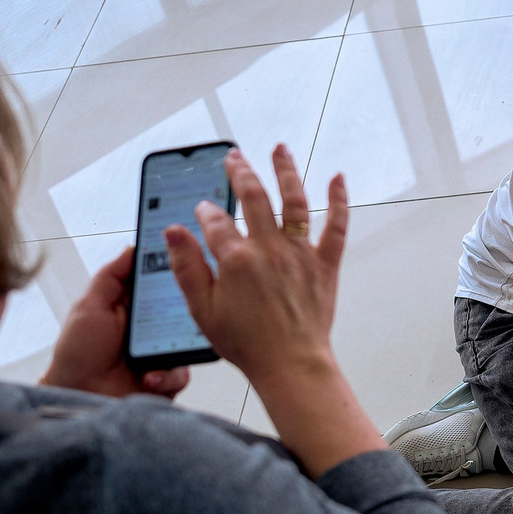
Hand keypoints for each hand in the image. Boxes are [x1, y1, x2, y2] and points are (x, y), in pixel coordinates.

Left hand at [41, 245, 193, 399]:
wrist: (77, 396)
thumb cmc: (77, 354)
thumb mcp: (89, 306)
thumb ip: (111, 276)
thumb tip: (133, 248)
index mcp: (133, 307)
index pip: (158, 281)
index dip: (171, 268)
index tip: (183, 252)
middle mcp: (151, 327)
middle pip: (181, 307)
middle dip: (183, 305)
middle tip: (181, 302)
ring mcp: (161, 352)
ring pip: (188, 339)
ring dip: (174, 344)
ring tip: (155, 350)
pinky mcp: (167, 378)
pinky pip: (182, 372)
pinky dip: (167, 374)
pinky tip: (148, 375)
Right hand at [163, 145, 345, 393]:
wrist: (290, 365)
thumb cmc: (247, 344)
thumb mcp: (203, 310)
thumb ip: (187, 268)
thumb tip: (173, 233)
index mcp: (236, 260)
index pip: (215, 222)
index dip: (205, 212)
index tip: (202, 208)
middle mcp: (268, 249)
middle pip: (253, 197)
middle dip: (240, 172)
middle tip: (234, 157)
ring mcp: (299, 254)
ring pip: (293, 201)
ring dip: (285, 171)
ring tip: (279, 148)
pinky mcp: (325, 264)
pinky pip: (336, 226)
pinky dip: (339, 200)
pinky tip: (338, 177)